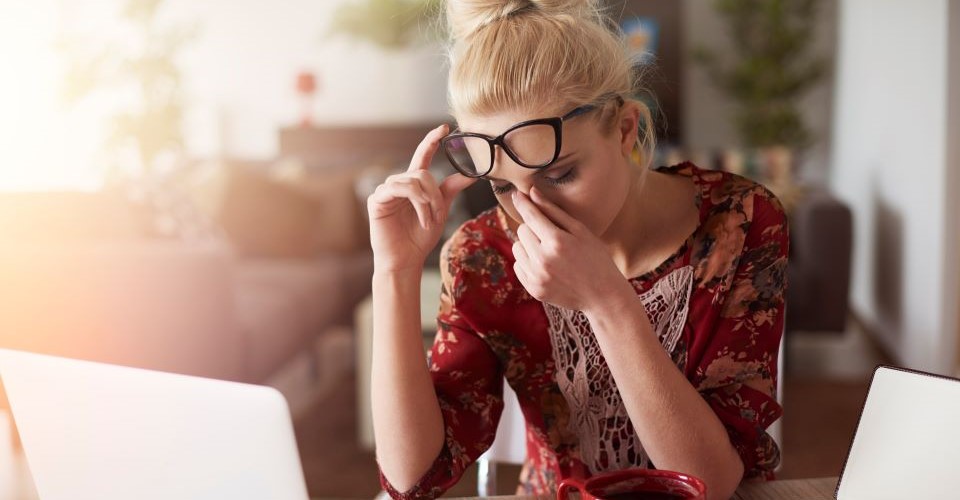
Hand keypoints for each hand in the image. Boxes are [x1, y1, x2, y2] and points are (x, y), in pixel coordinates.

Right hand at [367, 124, 476, 273]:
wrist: (406, 260)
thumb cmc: (420, 238)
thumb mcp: (440, 211)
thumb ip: (450, 190)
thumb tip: (470, 175)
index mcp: (414, 184)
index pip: (423, 156)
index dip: (432, 141)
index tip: (444, 128)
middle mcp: (399, 183)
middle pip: (423, 173)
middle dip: (436, 194)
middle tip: (439, 214)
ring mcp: (386, 190)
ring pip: (413, 180)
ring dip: (427, 201)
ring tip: (429, 220)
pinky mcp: (377, 200)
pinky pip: (399, 189)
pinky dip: (416, 204)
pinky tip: (421, 220)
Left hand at [510, 186, 633, 312]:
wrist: (603, 295)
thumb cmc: (596, 258)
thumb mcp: (580, 231)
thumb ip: (554, 211)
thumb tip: (532, 193)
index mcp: (557, 241)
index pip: (531, 215)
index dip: (522, 203)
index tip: (517, 194)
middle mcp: (543, 260)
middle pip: (522, 230)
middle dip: (533, 228)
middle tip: (551, 235)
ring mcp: (537, 276)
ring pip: (517, 247)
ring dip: (528, 245)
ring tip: (548, 251)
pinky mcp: (533, 289)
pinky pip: (518, 266)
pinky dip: (528, 262)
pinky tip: (546, 265)